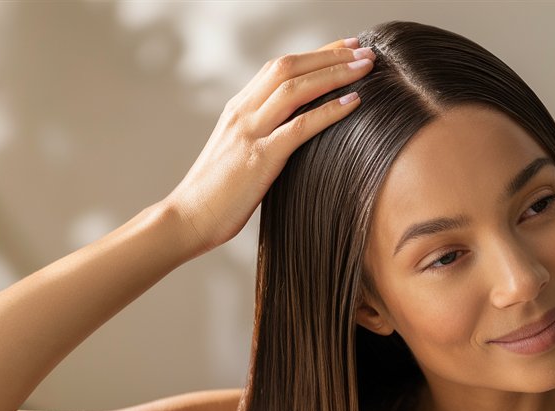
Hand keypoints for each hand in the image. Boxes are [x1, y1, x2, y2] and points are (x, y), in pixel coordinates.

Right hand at [161, 35, 375, 256]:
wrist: (188, 219)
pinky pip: (299, 127)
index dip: (315, 54)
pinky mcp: (259, 158)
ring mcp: (249, 133)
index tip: (345, 48)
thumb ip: (261, 135)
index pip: (279, 67)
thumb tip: (295, 132)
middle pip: (289, 67)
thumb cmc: (216, 194)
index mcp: (237, 109)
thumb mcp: (237, 153)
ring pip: (295, 89)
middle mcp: (242, 112)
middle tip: (364, 50)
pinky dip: (329, 111)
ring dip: (334, 74)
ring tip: (366, 67)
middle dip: (330, 55)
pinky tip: (354, 102)